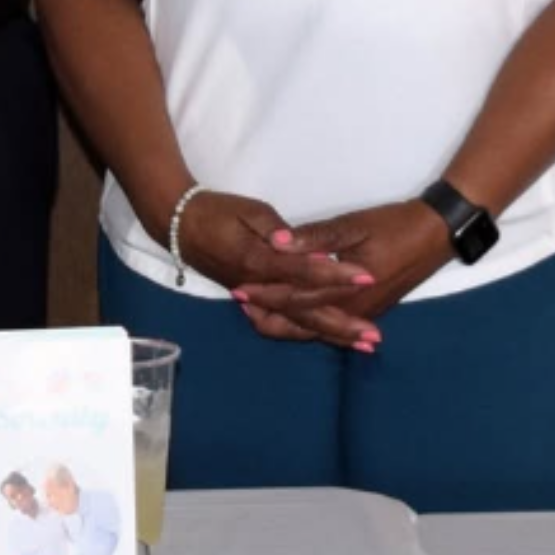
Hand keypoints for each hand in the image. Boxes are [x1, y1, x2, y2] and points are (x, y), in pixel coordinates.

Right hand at [177, 192, 380, 350]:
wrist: (180, 226)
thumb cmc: (216, 211)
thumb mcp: (247, 209)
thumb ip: (271, 226)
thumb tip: (293, 242)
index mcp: (258, 261)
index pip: (304, 271)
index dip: (336, 273)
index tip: (367, 276)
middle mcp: (258, 287)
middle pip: (305, 310)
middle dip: (342, 323)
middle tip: (374, 336)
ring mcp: (256, 298)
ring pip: (296, 323)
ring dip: (330, 334)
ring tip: (362, 345)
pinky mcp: (255, 301)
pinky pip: (283, 324)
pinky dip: (308, 332)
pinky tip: (329, 337)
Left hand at [234, 202, 453, 345]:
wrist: (437, 234)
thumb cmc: (394, 226)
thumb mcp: (353, 226)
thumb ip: (314, 237)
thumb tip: (276, 243)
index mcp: (345, 290)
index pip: (295, 298)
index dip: (265, 294)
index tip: (238, 288)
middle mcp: (352, 311)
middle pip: (302, 322)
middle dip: (269, 314)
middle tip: (241, 305)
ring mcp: (363, 314)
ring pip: (317, 330)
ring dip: (287, 325)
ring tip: (258, 317)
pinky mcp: (370, 311)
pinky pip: (332, 327)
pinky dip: (310, 326)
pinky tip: (297, 322)